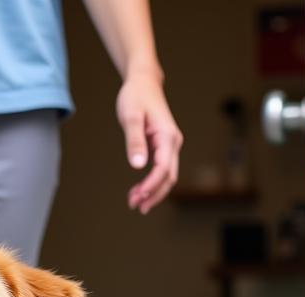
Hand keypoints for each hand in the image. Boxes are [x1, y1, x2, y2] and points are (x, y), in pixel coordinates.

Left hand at [116, 69, 182, 213]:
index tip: (137, 197)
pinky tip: (139, 191)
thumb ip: (134, 140)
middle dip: (153, 194)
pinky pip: (161, 170)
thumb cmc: (136, 96)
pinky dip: (152, 183)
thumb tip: (137, 165)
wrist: (143, 82)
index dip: (151, 186)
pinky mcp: (164, 147)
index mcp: (168, 136)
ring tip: (134, 203)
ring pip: (167, 176)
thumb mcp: (131, 117)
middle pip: (168, 177)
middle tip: (134, 206)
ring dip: (153, 192)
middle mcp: (173, 143)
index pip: (163, 168)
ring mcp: (170, 146)